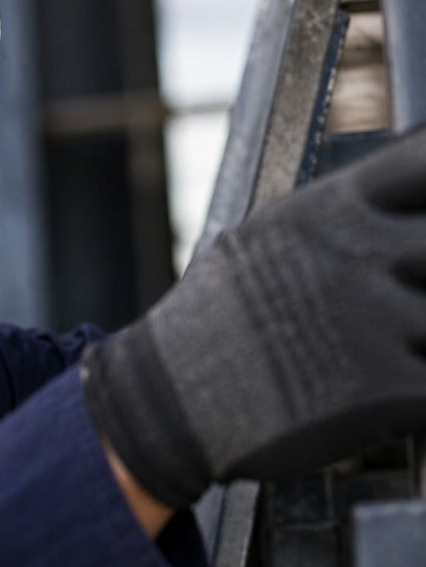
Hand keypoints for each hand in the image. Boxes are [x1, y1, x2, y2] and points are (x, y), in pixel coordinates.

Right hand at [81, 127, 425, 508]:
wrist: (166, 403)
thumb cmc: (211, 327)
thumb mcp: (257, 245)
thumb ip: (334, 221)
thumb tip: (399, 204)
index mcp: (325, 211)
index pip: (424, 162)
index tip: (420, 214)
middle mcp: (354, 253)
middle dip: (422, 277)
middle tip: (400, 296)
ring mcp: (372, 320)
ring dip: (421, 339)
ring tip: (385, 350)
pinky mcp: (387, 390)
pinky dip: (419, 396)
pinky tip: (386, 398)